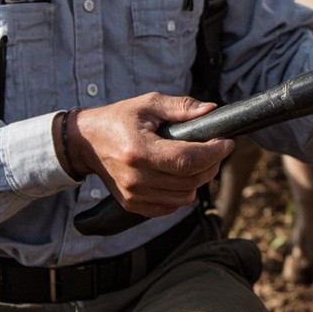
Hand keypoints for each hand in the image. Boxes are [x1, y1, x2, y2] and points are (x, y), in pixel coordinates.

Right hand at [65, 93, 234, 217]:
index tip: (227, 141)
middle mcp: (136, 178)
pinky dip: (183, 192)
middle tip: (216, 148)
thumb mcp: (148, 104)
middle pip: (191, 180)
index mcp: (140, 151)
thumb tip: (211, 111)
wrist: (85, 143)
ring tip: (198, 161)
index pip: (188, 160)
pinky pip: (171, 206)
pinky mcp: (133, 205)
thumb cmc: (118, 119)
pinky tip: (180, 175)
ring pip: (185, 197)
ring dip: (199, 179)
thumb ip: (181, 107)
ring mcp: (134, 195)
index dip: (214, 152)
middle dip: (212, 163)